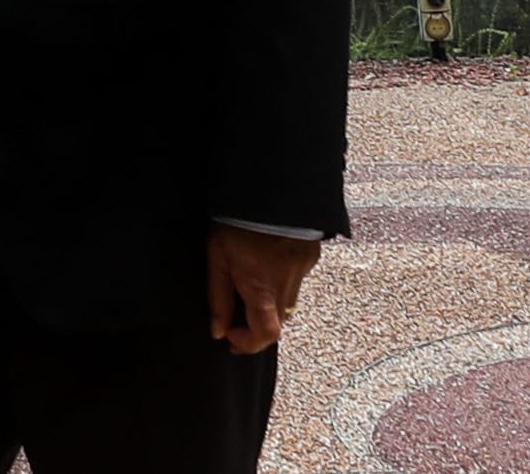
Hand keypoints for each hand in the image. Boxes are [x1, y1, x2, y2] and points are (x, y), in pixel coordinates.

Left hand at [205, 224, 320, 354]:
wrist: (270, 186)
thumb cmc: (235, 221)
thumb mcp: (217, 257)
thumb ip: (218, 297)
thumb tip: (218, 330)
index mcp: (261, 286)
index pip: (266, 334)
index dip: (249, 343)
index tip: (231, 335)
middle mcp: (287, 283)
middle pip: (278, 321)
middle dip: (258, 322)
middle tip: (237, 310)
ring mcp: (303, 270)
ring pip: (289, 303)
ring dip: (271, 302)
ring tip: (252, 278)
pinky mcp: (312, 257)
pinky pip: (298, 281)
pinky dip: (283, 281)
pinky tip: (269, 261)